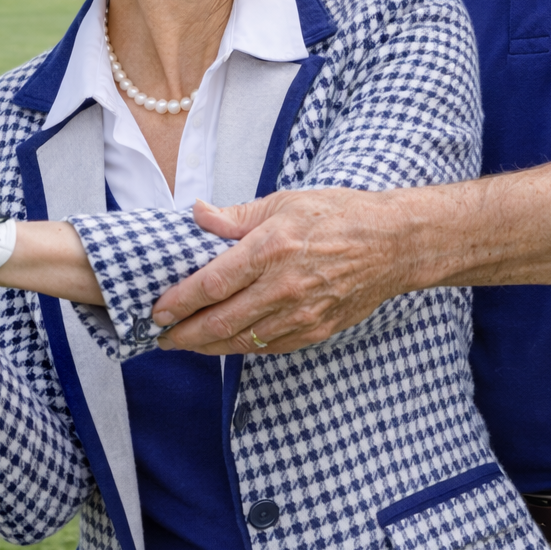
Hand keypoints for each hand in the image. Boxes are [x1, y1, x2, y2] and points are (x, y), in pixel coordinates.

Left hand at [151, 188, 415, 354]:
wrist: (394, 243)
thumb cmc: (340, 215)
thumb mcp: (286, 202)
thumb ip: (237, 216)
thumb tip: (198, 215)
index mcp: (272, 248)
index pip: (212, 283)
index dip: (179, 301)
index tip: (156, 310)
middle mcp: (284, 286)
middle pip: (220, 321)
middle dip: (184, 334)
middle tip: (162, 336)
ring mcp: (302, 313)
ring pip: (242, 340)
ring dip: (208, 346)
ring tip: (186, 343)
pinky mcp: (316, 330)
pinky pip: (269, 346)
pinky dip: (242, 347)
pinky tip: (226, 343)